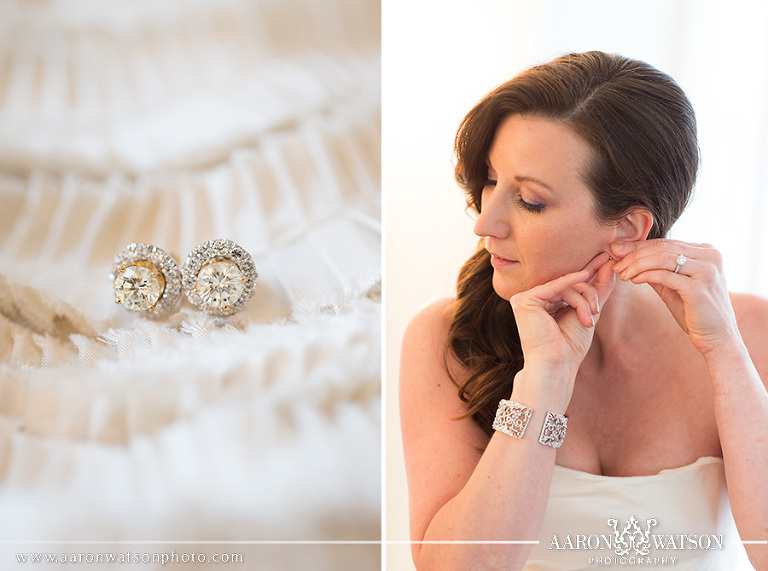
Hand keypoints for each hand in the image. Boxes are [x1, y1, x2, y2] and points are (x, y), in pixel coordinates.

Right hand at [509, 252, 616, 374]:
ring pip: (564, 286)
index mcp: (545, 303)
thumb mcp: (589, 312)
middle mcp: (534, 299)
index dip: (589, 271)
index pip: (569, 284)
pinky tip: (585, 275)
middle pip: (568, 284)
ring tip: (588, 318)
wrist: (557, 364)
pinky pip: (554, 285)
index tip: (606, 259)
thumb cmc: (570, 345)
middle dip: (588, 293)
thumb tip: (608, 265)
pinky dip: (571, 281)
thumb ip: (598, 289)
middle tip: (597, 309)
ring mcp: (526, 299)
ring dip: (582, 299)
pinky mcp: (524, 300)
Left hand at [610, 239, 740, 356]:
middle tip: (614, 261)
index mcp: (706, 251)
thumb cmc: (693, 312)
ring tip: (621, 273)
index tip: (616, 250)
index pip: (665, 243)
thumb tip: (627, 256)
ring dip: (637, 264)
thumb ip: (655, 270)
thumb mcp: (672, 286)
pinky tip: (633, 280)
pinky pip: (666, 275)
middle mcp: (711, 256)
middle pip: (663, 247)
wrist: (717, 338)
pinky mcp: (700, 288)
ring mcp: (707, 270)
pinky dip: (646, 275)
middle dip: (634, 254)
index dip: (638, 246)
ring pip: (662, 258)